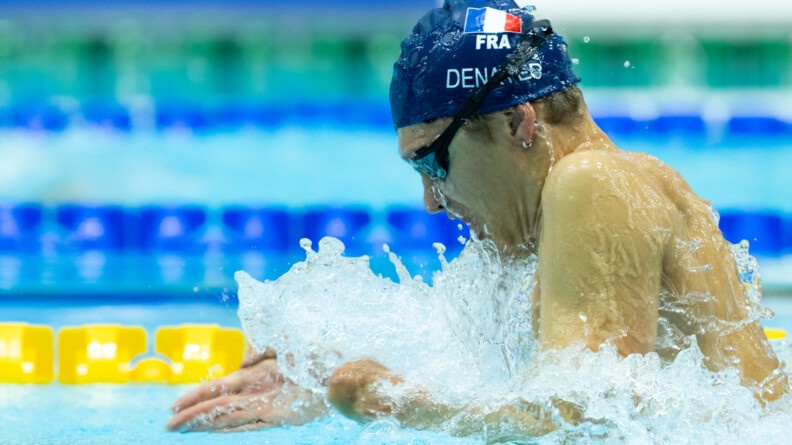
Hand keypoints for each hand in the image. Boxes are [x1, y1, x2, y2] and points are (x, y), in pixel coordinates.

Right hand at [166, 350, 326, 432]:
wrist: (341, 365)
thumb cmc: (315, 351)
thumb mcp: (280, 341)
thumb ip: (257, 350)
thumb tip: (240, 366)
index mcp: (257, 375)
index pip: (219, 387)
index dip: (197, 395)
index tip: (175, 405)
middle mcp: (257, 393)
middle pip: (218, 405)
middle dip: (193, 415)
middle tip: (168, 425)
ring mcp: (266, 405)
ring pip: (227, 416)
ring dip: (203, 423)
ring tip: (179, 430)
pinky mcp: (279, 415)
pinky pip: (247, 420)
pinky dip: (227, 424)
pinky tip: (211, 428)